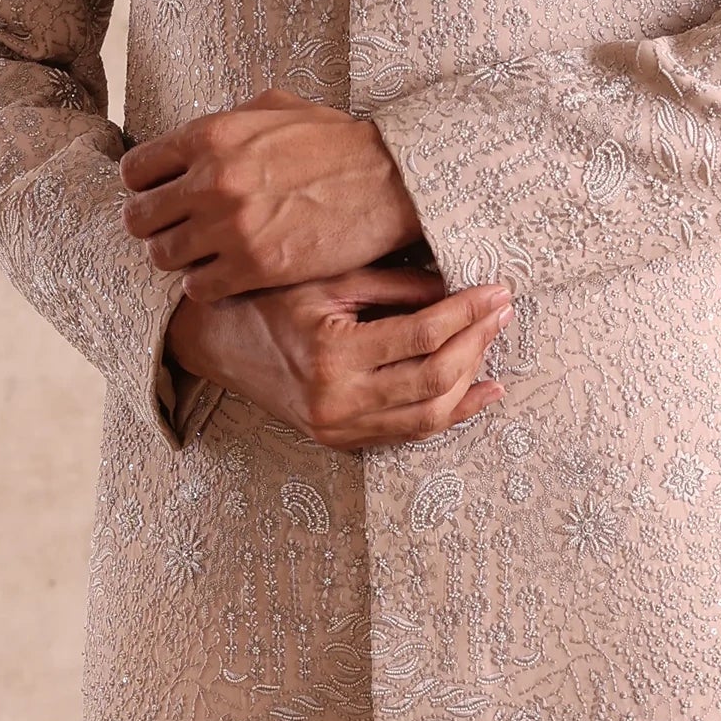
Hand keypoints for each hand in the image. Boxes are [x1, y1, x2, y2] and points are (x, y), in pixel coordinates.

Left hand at [121, 92, 423, 292]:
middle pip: (139, 219)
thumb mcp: (279, 107)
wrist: (393, 180)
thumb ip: (229, 118)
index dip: (145, 187)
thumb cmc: (340, 142)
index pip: (135, 171)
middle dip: (155, 226)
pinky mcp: (254, 267)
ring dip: (180, 259)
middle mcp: (210, 181)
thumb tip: (196, 137)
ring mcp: (229, 227)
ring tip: (205, 256)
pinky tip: (227, 276)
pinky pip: (197, 289)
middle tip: (179, 231)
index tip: (163, 196)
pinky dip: (206, 286)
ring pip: (163, 258)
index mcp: (210, 135)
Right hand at [170, 267, 511, 452]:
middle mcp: (337, 399)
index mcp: (332, 352)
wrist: (217, 344)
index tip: (497, 291)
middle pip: (434, 379)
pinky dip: (453, 413)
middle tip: (502, 311)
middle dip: (477, 343)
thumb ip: (394, 285)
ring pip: (429, 415)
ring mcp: (339, 428)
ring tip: (492, 340)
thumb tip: (456, 287)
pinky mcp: (341, 441)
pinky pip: (410, 433)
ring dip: (471, 378)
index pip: (423, 336)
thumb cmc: (271, 300)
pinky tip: (483, 389)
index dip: (468, 313)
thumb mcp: (329, 279)